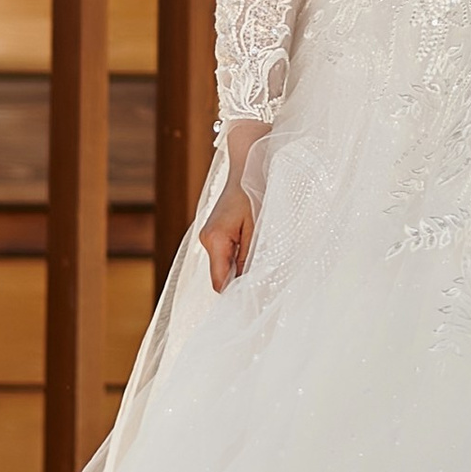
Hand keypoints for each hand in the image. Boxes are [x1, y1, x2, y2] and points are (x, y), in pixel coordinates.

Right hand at [201, 175, 257, 289]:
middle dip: (241, 283)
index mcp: (215, 239)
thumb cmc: (255, 193)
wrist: (248, 167)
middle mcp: (206, 240)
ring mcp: (208, 237)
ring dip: (241, 271)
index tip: (254, 304)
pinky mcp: (215, 234)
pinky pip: (226, 256)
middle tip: (263, 291)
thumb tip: (249, 285)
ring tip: (262, 271)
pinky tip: (254, 257)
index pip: (220, 282)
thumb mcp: (258, 228)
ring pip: (224, 267)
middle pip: (221, 276)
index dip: (236, 295)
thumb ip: (251, 257)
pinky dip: (239, 260)